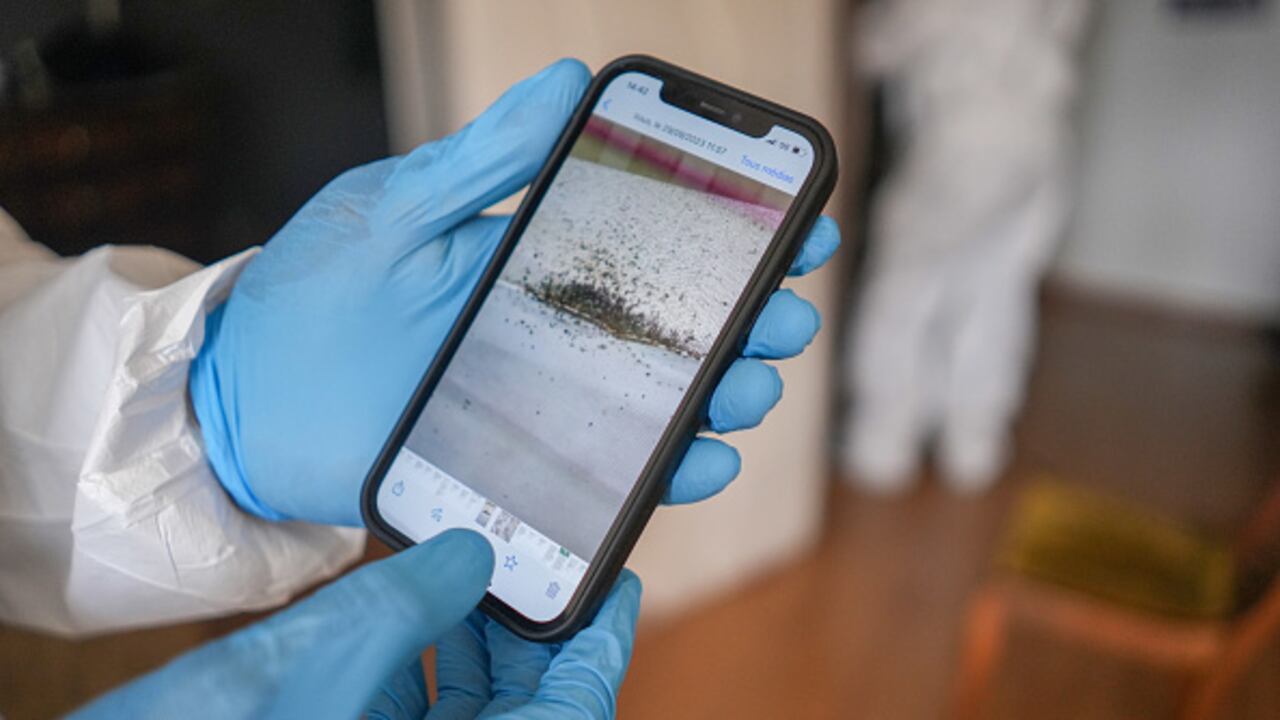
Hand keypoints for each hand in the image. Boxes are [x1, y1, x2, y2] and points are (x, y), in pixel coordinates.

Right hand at [69, 529, 641, 719]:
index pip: (578, 707)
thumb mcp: (320, 670)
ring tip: (460, 570)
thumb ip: (405, 606)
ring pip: (466, 716)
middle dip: (520, 632)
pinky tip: (397, 616)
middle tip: (519, 559)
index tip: (613, 584)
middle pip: (523, 707)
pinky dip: (410, 675)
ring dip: (464, 647)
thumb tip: (469, 554)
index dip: (601, 643)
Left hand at [190, 58, 839, 525]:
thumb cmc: (305, 294)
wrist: (236, 405)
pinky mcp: (517, 468)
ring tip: (749, 389)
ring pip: (653, 403)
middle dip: (742, 321)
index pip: (647, 242)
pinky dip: (663, 475)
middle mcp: (549, 333)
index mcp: (528, 261)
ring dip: (718, 396)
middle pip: (670, 329)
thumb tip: (566, 83)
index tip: (793, 221)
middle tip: (785, 317)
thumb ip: (480, 158)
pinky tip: (701, 462)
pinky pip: (606, 475)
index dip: (725, 233)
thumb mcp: (392, 209)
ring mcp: (538, 403)